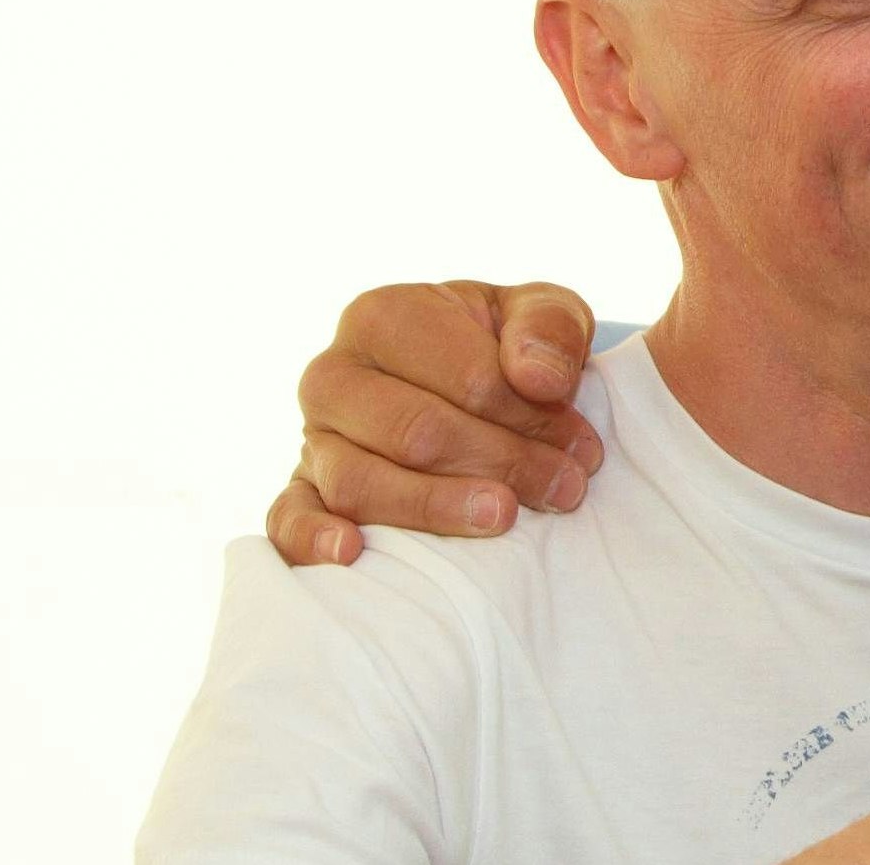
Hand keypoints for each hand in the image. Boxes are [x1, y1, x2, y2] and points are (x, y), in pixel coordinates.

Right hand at [265, 280, 603, 565]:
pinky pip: (288, 519)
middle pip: (415, 432)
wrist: (474, 381)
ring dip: (438, 507)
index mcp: (383, 316)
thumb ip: (550, 327)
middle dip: (501, 463)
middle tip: (564, 488)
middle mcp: (333, 375)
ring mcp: (312, 438)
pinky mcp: (301, 491)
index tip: (580, 446)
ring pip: (359, 481)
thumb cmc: (507, 347)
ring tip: (504, 518)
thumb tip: (539, 378)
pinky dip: (311, 538)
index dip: (531, 417)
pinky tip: (353, 554)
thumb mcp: (545, 315)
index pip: (467, 378)